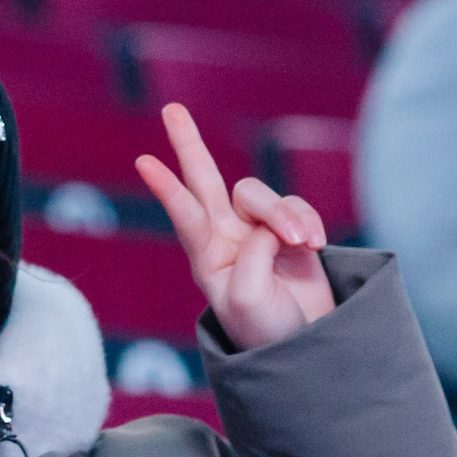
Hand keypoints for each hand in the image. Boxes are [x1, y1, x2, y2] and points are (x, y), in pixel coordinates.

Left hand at [135, 103, 334, 350]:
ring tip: (300, 245)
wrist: (306, 346)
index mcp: (207, 255)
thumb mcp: (245, 297)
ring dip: (283, 215)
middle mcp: (227, 236)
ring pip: (263, 196)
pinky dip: (308, 222)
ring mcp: (260, 231)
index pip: (184, 212)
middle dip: (189, 145)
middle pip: (206, 179)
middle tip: (171, 110)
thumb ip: (252, 252)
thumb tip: (268, 223)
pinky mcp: (293, 231)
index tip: (143, 162)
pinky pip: (298, 207)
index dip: (167, 187)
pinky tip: (314, 247)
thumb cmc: (264, 330)